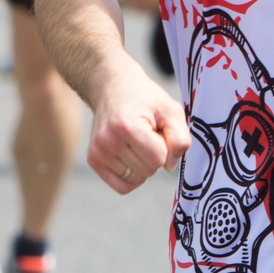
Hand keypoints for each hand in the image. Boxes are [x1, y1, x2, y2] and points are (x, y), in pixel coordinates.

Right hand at [88, 60, 190, 193]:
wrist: (113, 87)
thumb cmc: (145, 98)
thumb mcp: (171, 109)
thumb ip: (180, 138)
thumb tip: (169, 166)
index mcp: (127, 125)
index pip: (159, 159)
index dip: (166, 145)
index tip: (158, 129)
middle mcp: (108, 140)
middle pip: (148, 170)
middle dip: (155, 154)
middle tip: (147, 132)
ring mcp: (98, 151)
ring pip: (136, 179)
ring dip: (143, 163)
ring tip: (137, 139)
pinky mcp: (93, 159)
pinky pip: (122, 185)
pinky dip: (132, 175)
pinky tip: (131, 155)